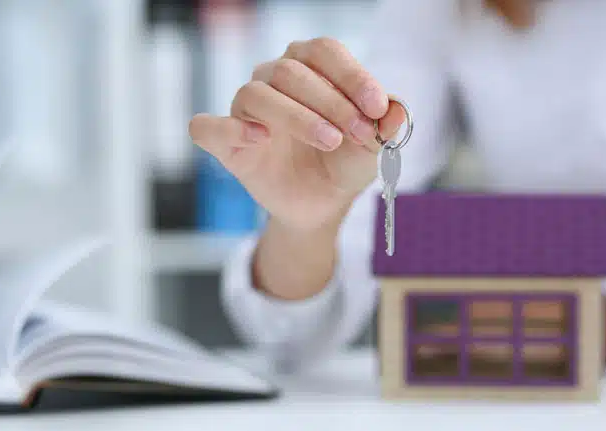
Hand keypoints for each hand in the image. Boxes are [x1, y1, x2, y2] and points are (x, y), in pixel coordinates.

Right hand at [188, 37, 406, 232]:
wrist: (321, 204)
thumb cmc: (343, 164)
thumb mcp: (372, 148)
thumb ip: (384, 126)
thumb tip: (398, 110)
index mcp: (310, 67)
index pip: (325, 51)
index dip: (351, 75)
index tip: (377, 106)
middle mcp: (273, 79)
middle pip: (291, 71)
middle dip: (332, 102)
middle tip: (360, 133)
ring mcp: (246, 110)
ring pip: (257, 93)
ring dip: (298, 116)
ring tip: (329, 141)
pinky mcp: (226, 142)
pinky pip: (208, 127)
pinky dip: (229, 128)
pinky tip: (260, 139)